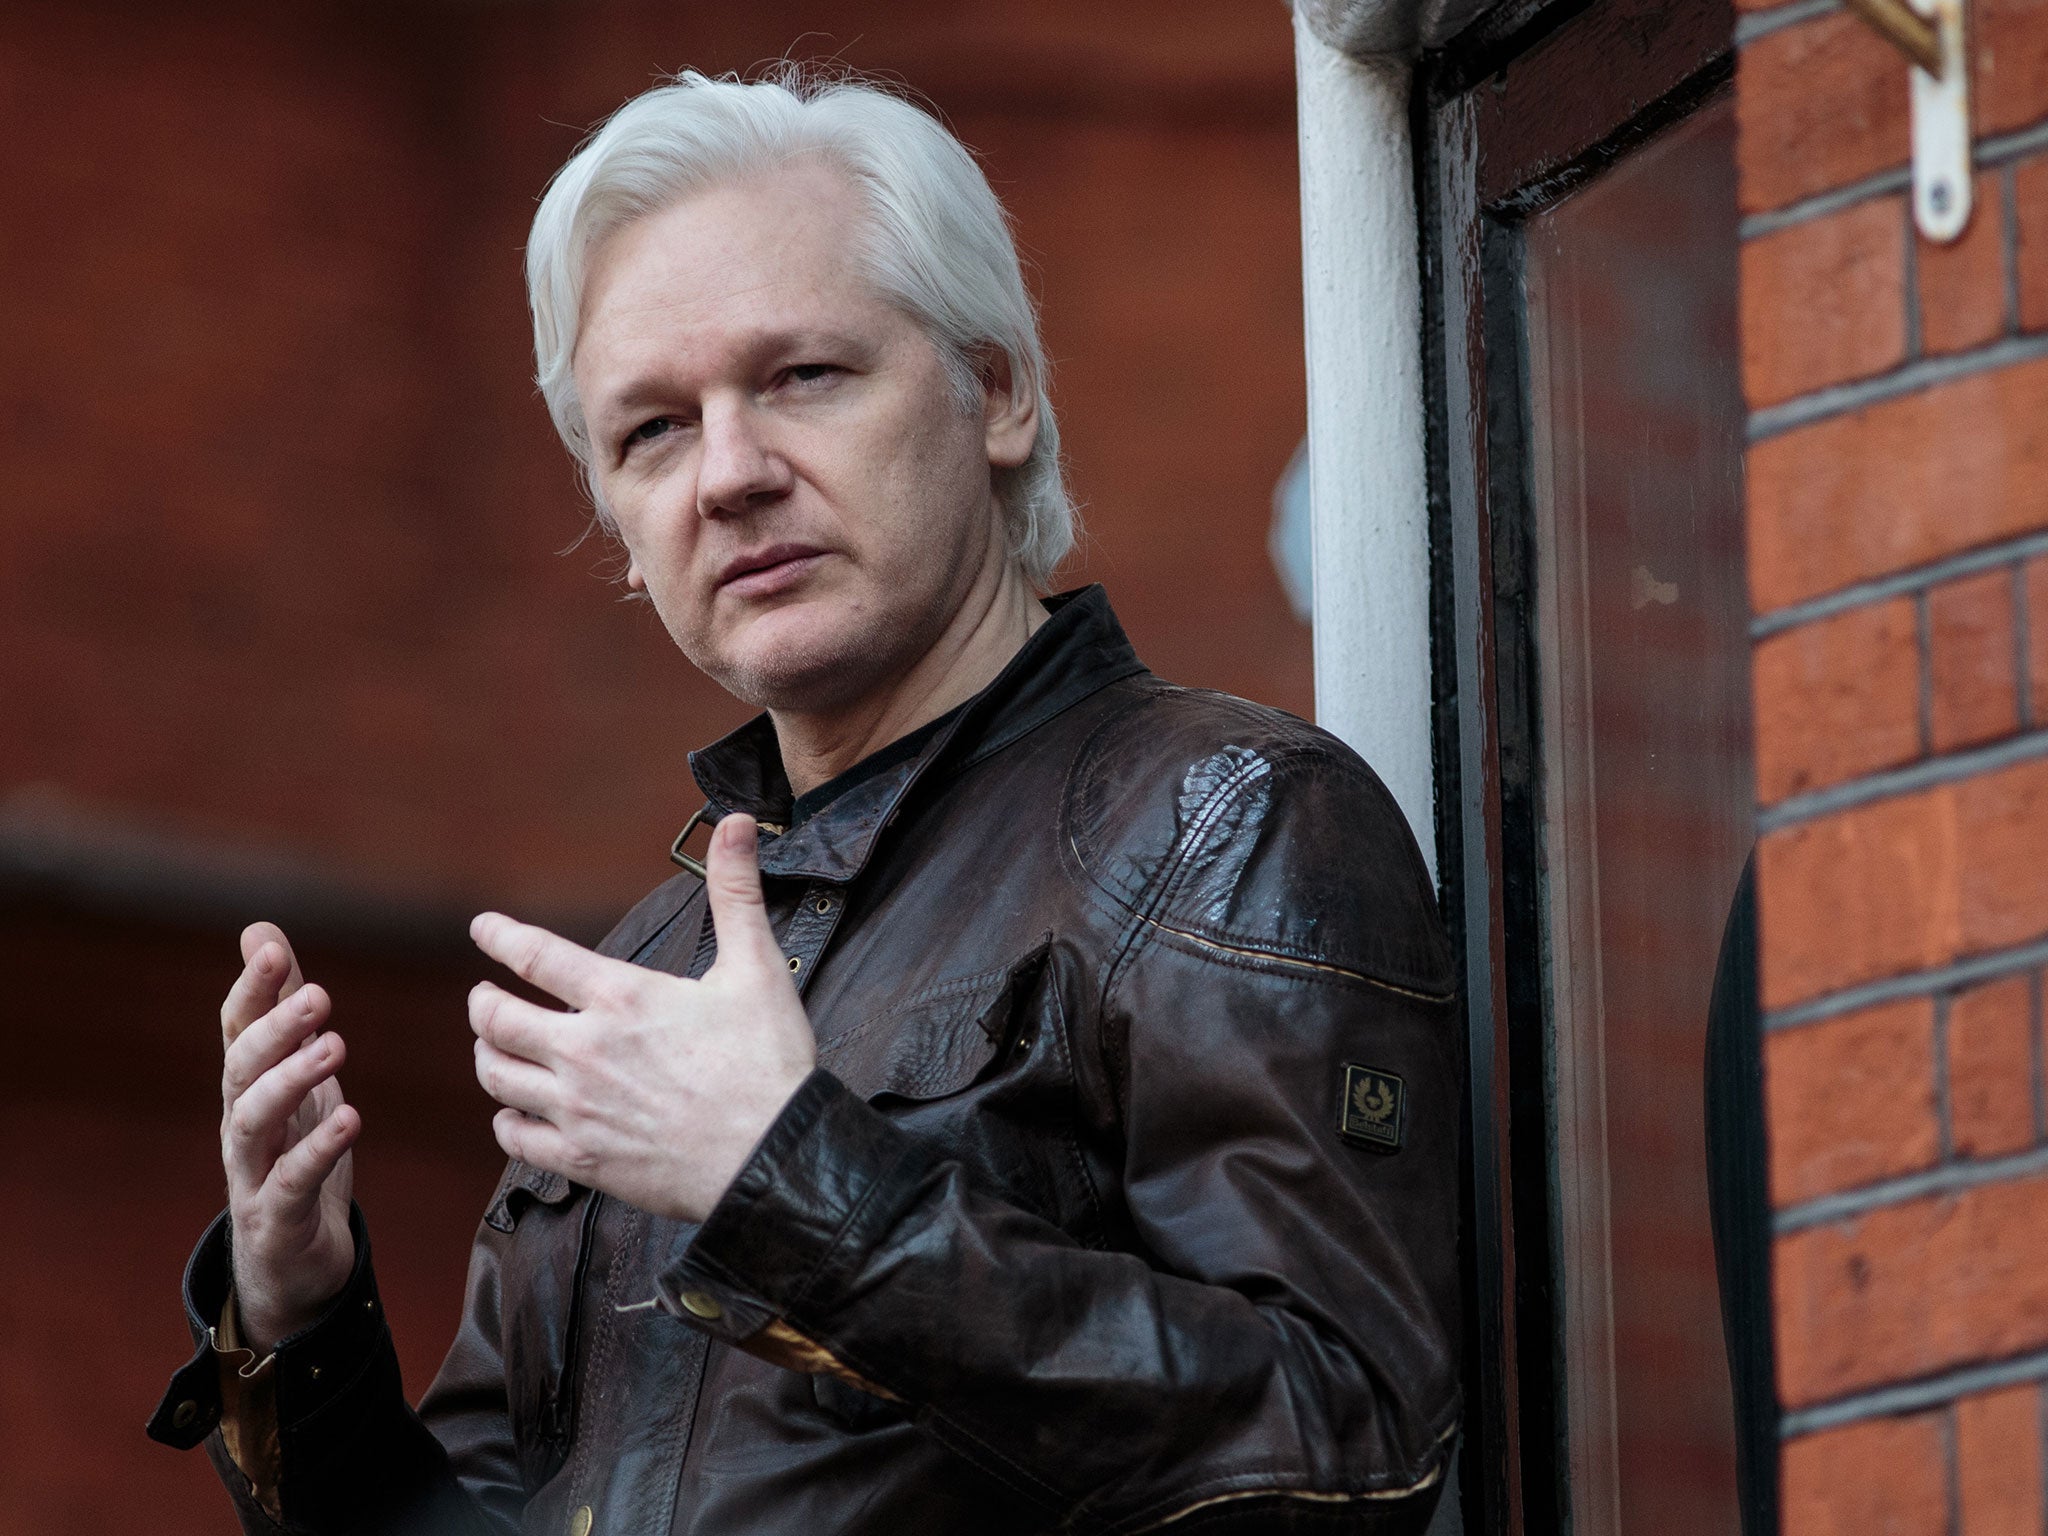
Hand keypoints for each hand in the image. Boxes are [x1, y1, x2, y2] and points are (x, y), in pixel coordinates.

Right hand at [219, 923, 360, 1353]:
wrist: (289, 1262)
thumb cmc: (292, 1152)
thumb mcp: (294, 1075)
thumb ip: (279, 1007)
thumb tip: (259, 930)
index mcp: (248, 1086)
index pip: (236, 1028)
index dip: (251, 988)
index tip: (271, 948)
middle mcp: (241, 1124)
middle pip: (240, 1067)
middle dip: (275, 1028)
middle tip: (320, 994)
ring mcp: (252, 1172)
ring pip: (254, 1122)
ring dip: (292, 1080)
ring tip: (336, 1047)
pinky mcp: (276, 1217)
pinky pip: (291, 1181)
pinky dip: (318, 1149)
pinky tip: (350, 1118)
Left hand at [468, 815, 816, 1222]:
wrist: (773, 1158)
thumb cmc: (768, 1064)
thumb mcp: (758, 967)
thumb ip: (736, 892)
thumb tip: (738, 824)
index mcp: (622, 998)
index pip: (535, 955)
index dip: (500, 936)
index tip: (482, 928)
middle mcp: (585, 1051)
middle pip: (496, 1019)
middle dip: (482, 1002)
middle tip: (483, 996)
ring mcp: (577, 1108)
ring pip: (496, 1076)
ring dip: (488, 1056)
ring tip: (493, 1047)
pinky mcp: (582, 1157)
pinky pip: (514, 1138)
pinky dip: (506, 1119)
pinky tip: (515, 1112)